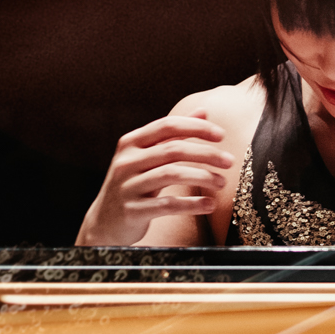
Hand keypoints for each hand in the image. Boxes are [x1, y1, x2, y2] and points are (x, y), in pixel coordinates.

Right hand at [77, 114, 233, 246]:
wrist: (105, 221)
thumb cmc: (133, 184)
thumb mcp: (147, 157)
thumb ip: (172, 135)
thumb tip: (203, 111)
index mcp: (130, 143)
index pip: (167, 126)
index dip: (196, 128)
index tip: (221, 134)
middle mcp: (126, 162)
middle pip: (173, 150)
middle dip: (206, 154)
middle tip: (229, 161)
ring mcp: (127, 186)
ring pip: (171, 174)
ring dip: (202, 177)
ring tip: (222, 183)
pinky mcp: (132, 210)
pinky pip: (167, 205)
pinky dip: (192, 204)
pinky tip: (209, 205)